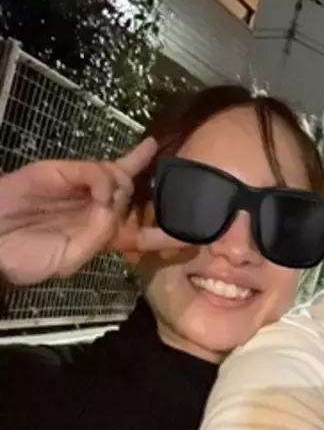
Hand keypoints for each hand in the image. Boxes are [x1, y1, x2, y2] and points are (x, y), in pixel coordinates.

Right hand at [0, 139, 184, 284]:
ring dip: (126, 187)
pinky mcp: (63, 172)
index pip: (140, 232)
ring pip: (121, 178)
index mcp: (99, 236)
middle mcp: (94, 209)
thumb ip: (97, 236)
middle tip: (172, 197)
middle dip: (156, 197)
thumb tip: (114, 209)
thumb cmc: (24, 257)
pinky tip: (99, 192)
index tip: (192, 234)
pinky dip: (105, 179)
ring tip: (108, 200)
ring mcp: (80, 188)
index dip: (164, 231)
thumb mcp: (69, 259)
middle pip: (136, 195)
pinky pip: (97, 170)